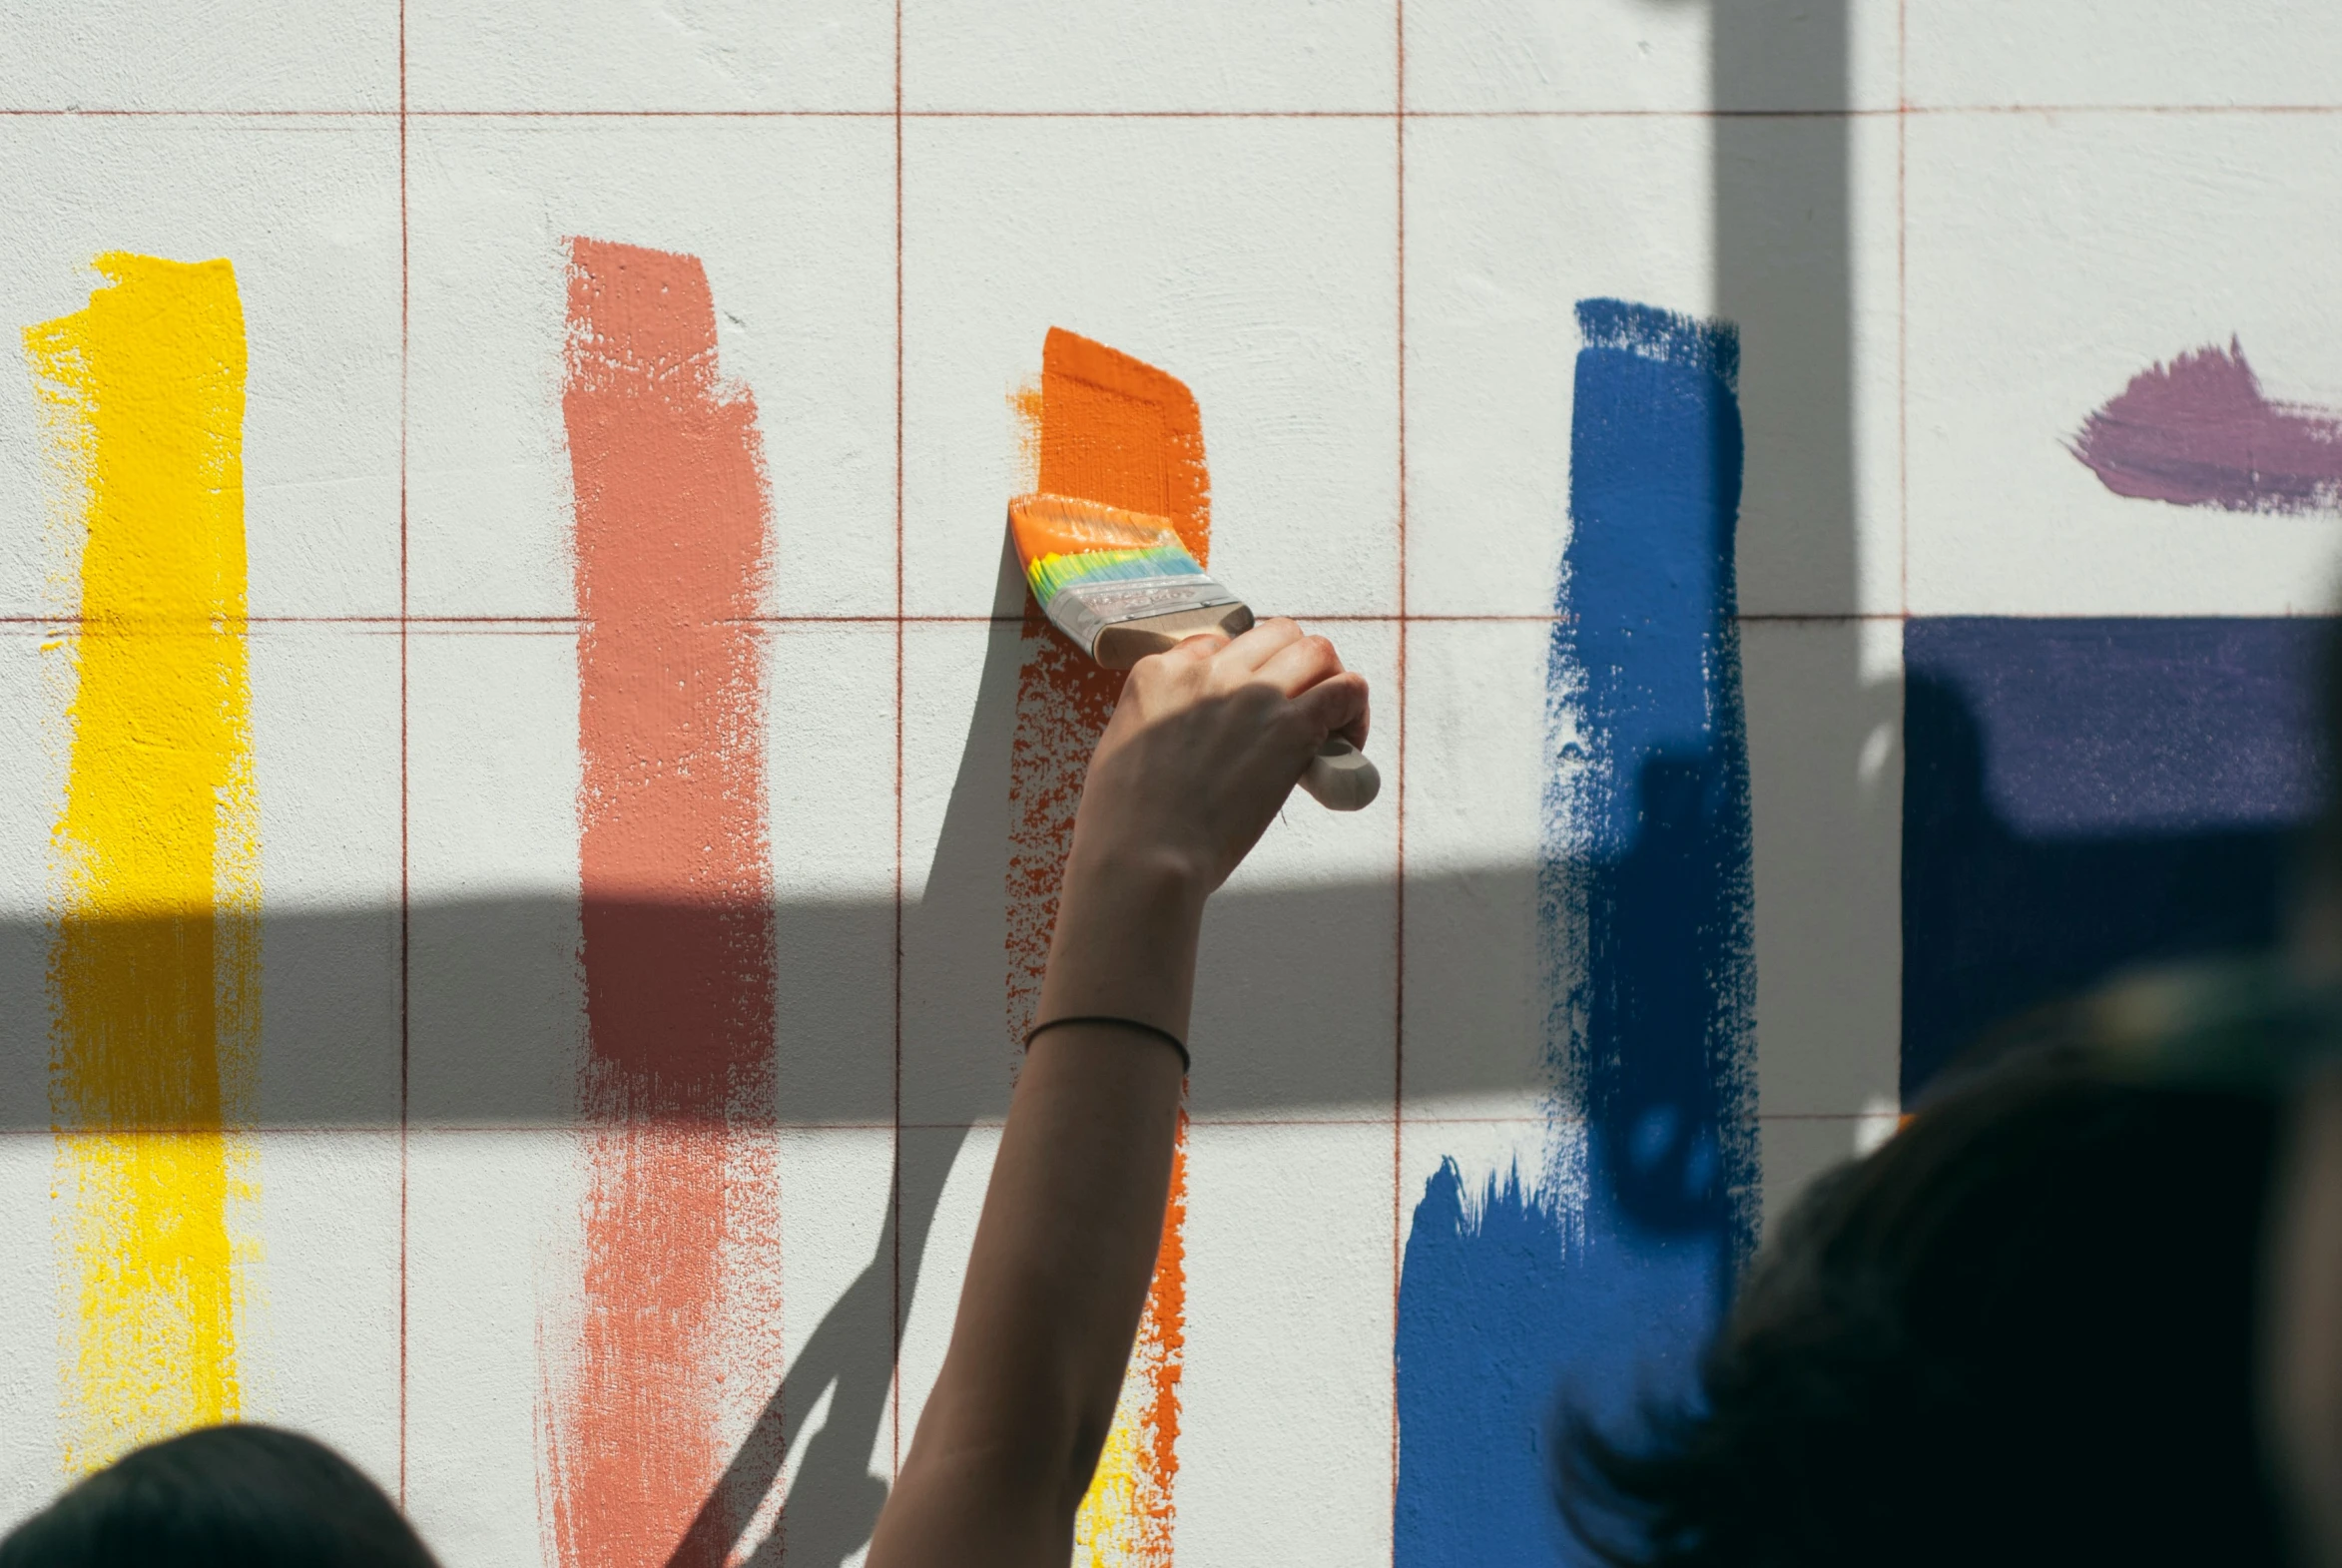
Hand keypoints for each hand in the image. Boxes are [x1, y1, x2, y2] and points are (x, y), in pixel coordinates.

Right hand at [1070, 618, 1370, 900]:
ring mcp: (1252, 694)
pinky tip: (1344, 742)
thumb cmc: (1124, 824)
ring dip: (1327, 680)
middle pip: (1274, 635)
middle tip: (1295, 707)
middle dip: (1291, 664)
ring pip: (1316, 651)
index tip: (1247, 707)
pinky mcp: (1291, 728)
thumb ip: (1157, 723)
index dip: (1240, 674)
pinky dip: (1354, 709)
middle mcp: (1208, 671)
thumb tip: (1188, 736)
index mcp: (1159, 672)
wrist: (1143, 856)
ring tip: (1327, 723)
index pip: (1217, 645)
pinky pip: (1346, 689)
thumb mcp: (1120, 747)